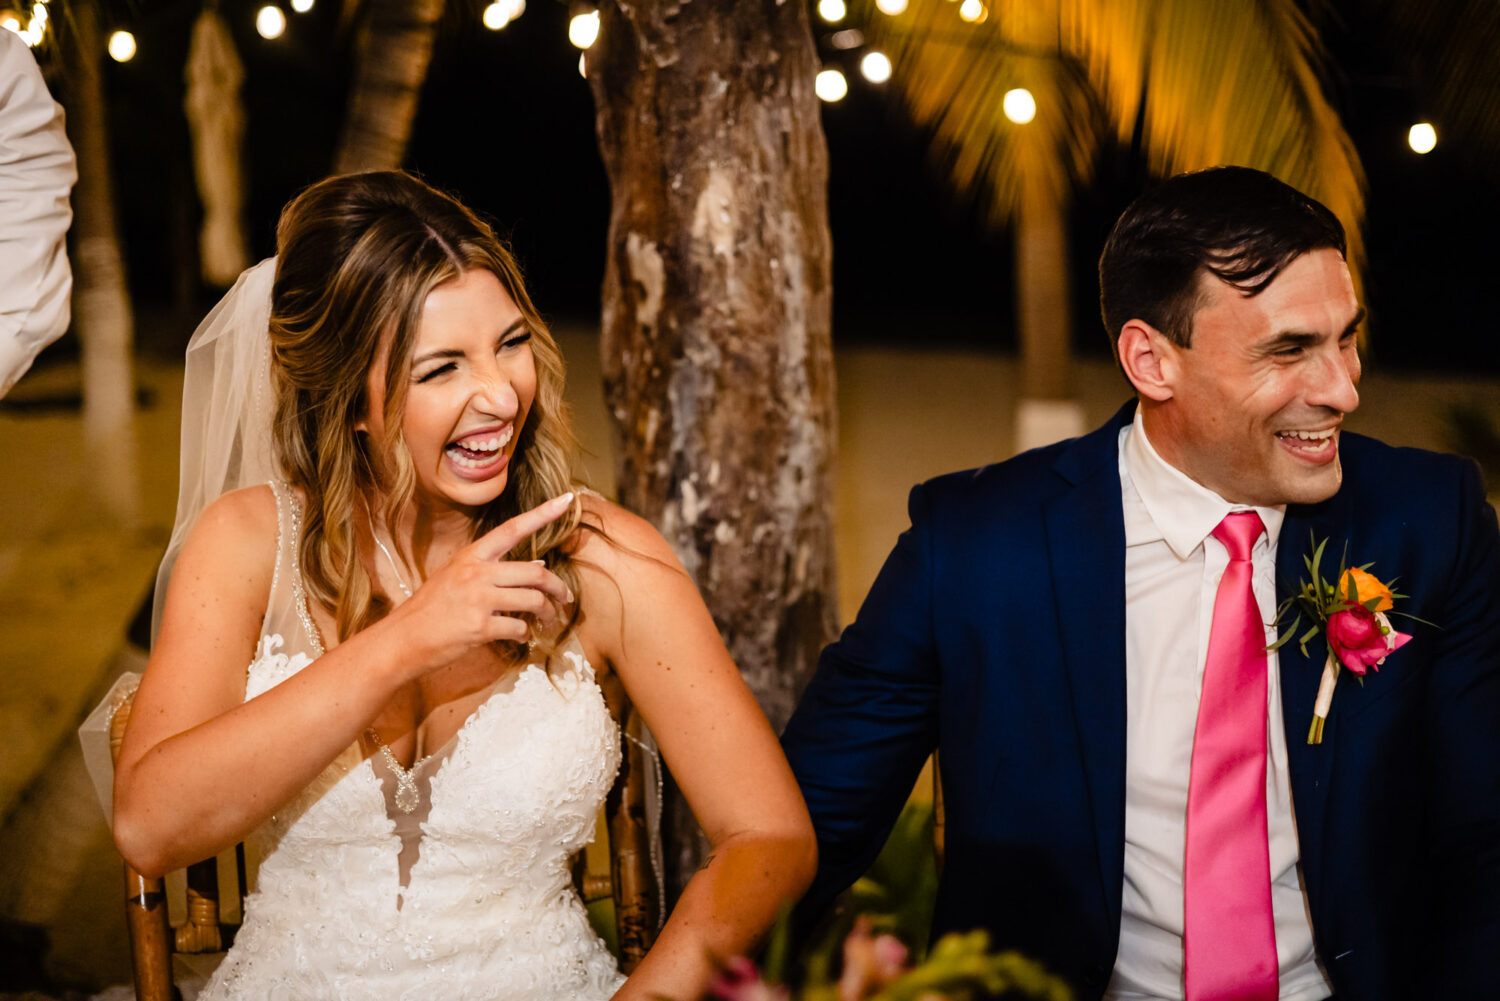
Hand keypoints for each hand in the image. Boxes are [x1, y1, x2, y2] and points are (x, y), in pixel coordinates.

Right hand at [388, 492, 575, 671]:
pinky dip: (526, 633)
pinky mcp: (480, 627)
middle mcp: (477, 573)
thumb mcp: (456, 577)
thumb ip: (493, 570)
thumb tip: (538, 565)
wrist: (403, 639)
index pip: (513, 528)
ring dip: (548, 612)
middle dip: (559, 587)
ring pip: (533, 600)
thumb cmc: (431, 608)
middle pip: (536, 572)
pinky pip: (519, 627)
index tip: (566, 500)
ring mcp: (478, 599)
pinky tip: (522, 635)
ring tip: (549, 619)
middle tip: (566, 598)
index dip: (542, 514)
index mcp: (472, 556)